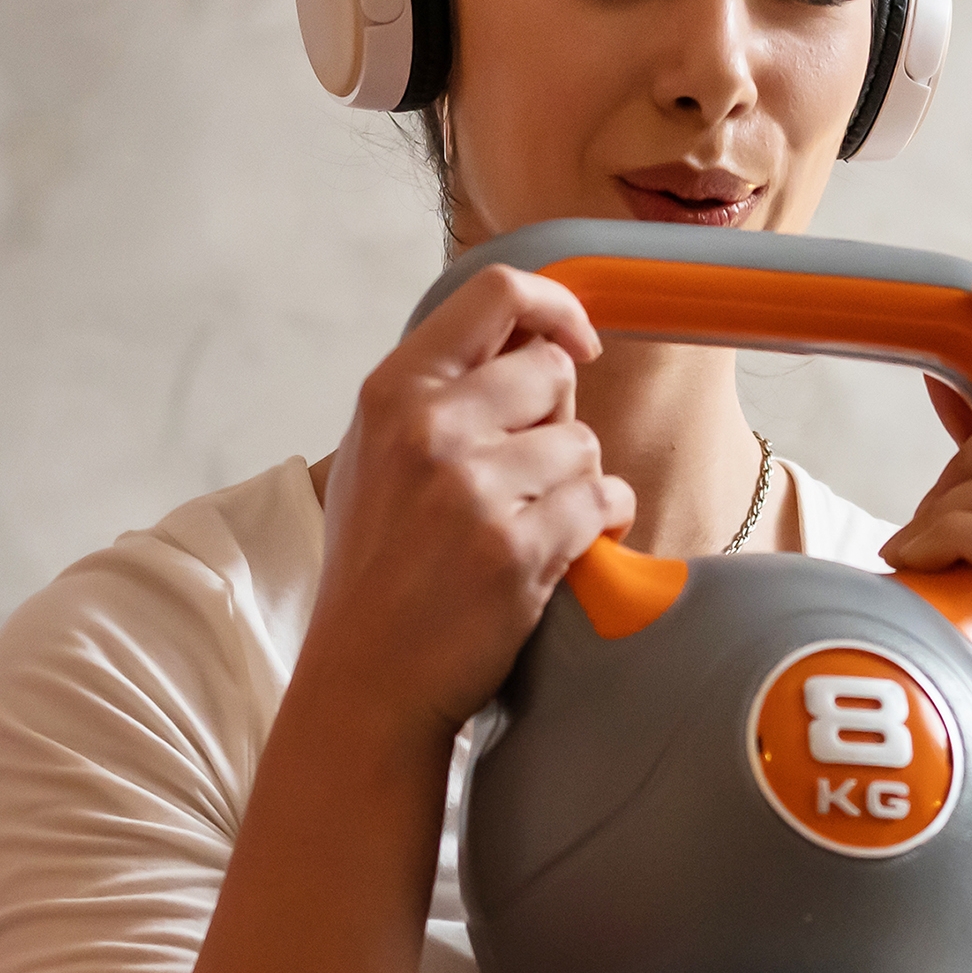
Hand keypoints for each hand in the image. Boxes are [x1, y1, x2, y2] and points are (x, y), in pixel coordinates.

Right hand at [297, 265, 636, 752]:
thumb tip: (537, 337)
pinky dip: (603, 521)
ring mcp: (473, 490)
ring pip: (583, 443)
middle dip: (558, 419)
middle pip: (553, 370)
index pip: (495, 294)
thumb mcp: (378, 454)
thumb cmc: (379, 567)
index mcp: (392, 392)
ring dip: (576, 481)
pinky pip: (604, 500)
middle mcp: (430, 429)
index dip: (556, 307)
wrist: (367, 678)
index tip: (578, 344)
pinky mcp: (517, 551)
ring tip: (536, 522)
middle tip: (530, 474)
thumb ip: (442, 391)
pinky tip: (569, 546)